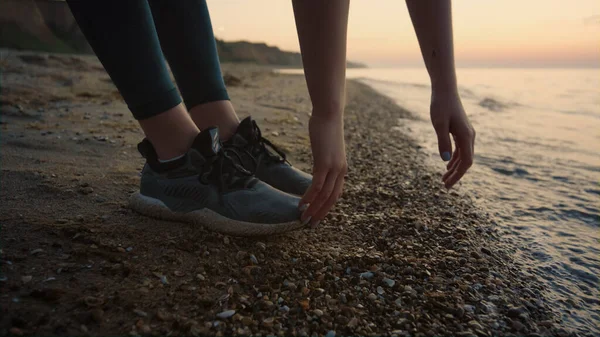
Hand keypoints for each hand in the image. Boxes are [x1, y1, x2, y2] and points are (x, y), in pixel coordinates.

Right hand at [299, 113, 346, 227]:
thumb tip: (319, 166)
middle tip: (310, 224)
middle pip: (332, 199)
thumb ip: (325, 159)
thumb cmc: (326, 127)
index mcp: (342, 169)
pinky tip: (301, 203)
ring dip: (313, 208)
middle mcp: (340, 171)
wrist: (329, 114)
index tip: (317, 216)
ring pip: (324, 195)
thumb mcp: (327, 148)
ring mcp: (333, 167)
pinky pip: (316, 185)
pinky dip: (309, 197)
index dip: (327, 207)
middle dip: (321, 213)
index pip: (336, 194)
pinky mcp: (323, 163)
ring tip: (303, 218)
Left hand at [430, 90, 475, 188]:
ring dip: (455, 168)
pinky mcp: (461, 130)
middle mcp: (470, 136)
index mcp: (466, 136)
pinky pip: (461, 149)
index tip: (448, 185)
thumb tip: (445, 160)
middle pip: (466, 161)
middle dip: (456, 175)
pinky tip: (447, 165)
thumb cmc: (441, 105)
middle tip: (444, 186)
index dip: (458, 175)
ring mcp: (466, 133)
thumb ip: (443, 141)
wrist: (445, 90)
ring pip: (464, 156)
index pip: (466, 162)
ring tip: (444, 179)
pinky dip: (455, 159)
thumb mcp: (439, 124)